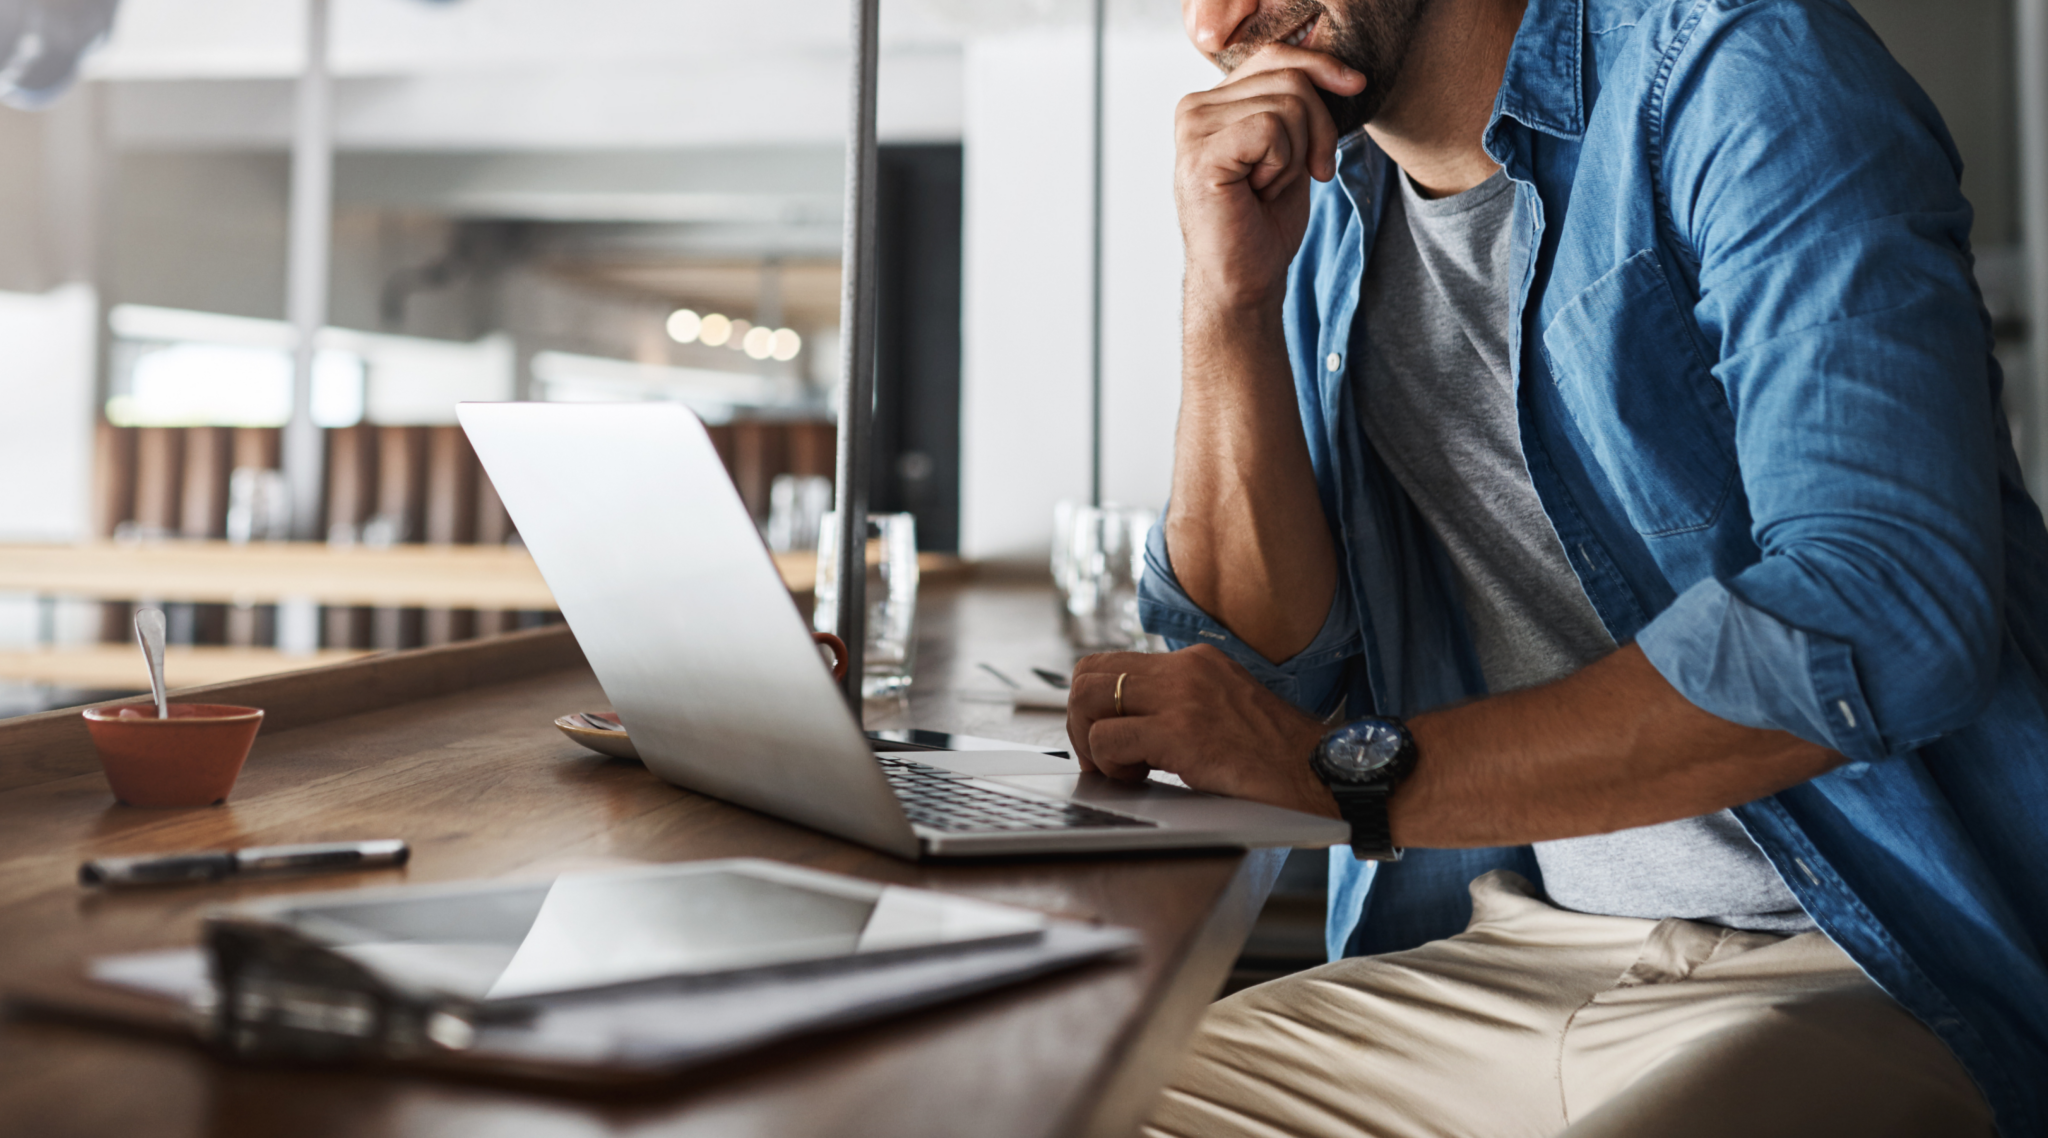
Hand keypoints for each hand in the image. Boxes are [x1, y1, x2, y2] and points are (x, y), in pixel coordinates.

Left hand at [1066, 645, 1338, 817]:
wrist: (1327, 774)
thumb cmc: (1283, 759)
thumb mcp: (1229, 711)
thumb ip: (1185, 706)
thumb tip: (1133, 725)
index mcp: (1197, 661)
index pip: (1113, 662)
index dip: (1095, 704)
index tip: (1106, 739)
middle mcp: (1186, 669)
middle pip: (1088, 674)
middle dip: (1080, 721)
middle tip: (1103, 759)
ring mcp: (1183, 697)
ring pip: (1088, 700)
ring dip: (1092, 743)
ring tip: (1124, 771)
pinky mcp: (1182, 733)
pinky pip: (1109, 739)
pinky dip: (1110, 765)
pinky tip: (1140, 781)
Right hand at [1174, 44, 1365, 309]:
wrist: (1243, 281)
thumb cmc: (1264, 223)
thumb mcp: (1293, 148)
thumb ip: (1301, 103)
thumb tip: (1345, 74)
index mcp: (1211, 101)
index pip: (1277, 57)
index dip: (1322, 71)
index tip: (1354, 90)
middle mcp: (1193, 108)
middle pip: (1290, 78)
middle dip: (1315, 130)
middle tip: (1297, 175)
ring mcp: (1192, 130)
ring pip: (1287, 104)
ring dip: (1295, 156)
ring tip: (1266, 188)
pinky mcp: (1201, 154)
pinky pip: (1273, 129)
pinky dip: (1281, 166)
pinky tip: (1257, 192)